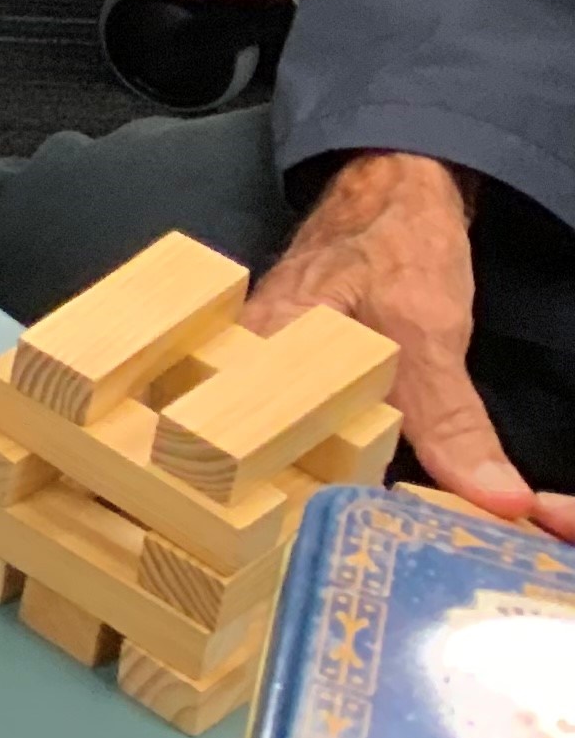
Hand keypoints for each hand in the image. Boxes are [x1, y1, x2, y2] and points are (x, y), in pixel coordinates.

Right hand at [248, 152, 574, 533]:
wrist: (393, 182)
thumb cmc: (394, 239)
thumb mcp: (430, 327)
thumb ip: (449, 417)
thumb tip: (496, 502)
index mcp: (253, 355)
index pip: (250, 453)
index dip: (282, 511)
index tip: (330, 555)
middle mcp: (241, 366)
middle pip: (263, 458)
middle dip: (301, 513)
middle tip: (347, 555)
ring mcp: (264, 369)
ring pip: (288, 449)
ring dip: (323, 491)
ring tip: (357, 536)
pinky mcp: (293, 373)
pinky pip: (307, 432)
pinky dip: (336, 464)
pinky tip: (360, 491)